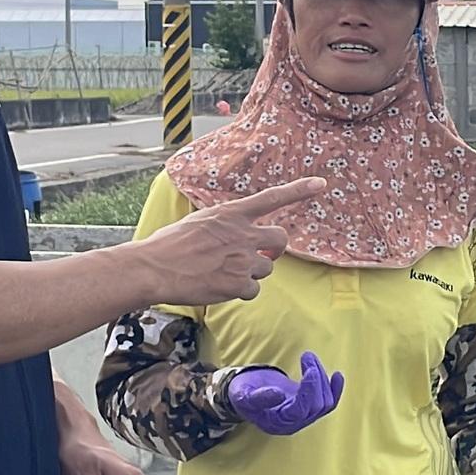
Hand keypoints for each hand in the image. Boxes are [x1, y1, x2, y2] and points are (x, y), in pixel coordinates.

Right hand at [134, 177, 329, 303]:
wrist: (154, 268)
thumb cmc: (170, 245)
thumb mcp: (199, 222)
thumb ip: (226, 225)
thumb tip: (241, 237)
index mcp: (231, 213)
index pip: (272, 198)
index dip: (299, 190)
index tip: (321, 184)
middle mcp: (242, 234)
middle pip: (280, 239)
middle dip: (273, 247)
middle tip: (259, 253)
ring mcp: (243, 260)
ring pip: (265, 268)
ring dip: (250, 271)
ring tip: (221, 272)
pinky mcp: (238, 284)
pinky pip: (254, 290)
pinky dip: (240, 291)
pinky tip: (219, 286)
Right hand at [225, 353, 345, 435]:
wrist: (244, 393)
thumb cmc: (242, 394)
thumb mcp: (244, 394)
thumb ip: (259, 397)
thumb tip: (279, 394)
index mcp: (277, 422)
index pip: (301, 410)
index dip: (309, 391)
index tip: (310, 370)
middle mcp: (293, 423)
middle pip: (316, 406)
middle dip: (316, 379)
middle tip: (306, 356)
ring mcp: (303, 416)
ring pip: (324, 402)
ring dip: (322, 378)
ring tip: (308, 357)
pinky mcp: (308, 406)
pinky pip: (328, 402)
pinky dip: (335, 389)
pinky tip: (338, 376)